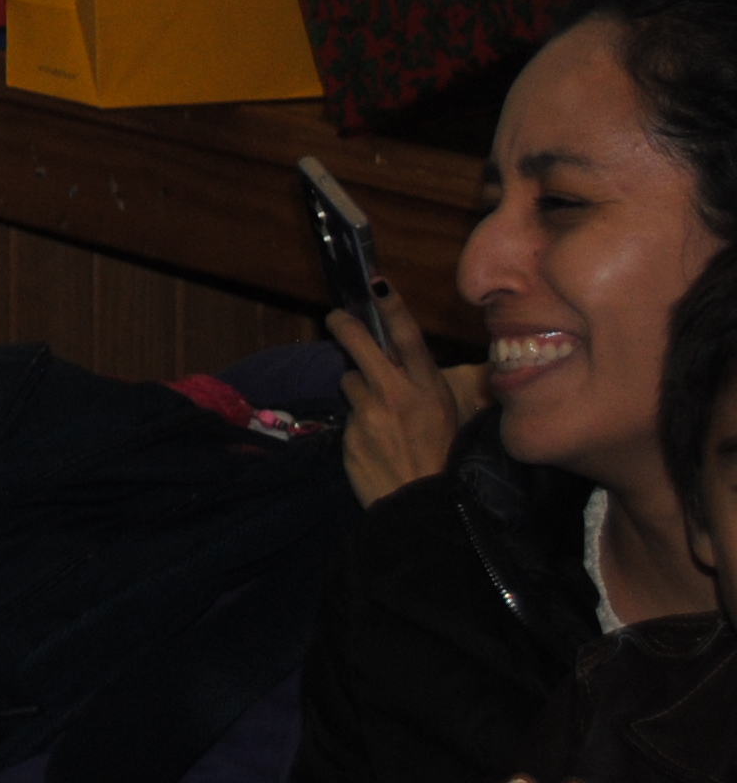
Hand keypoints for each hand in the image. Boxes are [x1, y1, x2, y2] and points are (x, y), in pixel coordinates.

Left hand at [333, 291, 479, 503]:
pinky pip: (349, 418)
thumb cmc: (449, 464)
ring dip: (359, 391)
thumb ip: (436, 388)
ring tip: (382, 418)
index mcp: (429, 389)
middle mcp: (395, 395)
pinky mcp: (348, 436)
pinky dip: (359, 424)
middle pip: (359, 343)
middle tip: (337, 317)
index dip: (390, 306)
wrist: (427, 514)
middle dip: (344, 324)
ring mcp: (368, 415)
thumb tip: (434, 363)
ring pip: (350, 382)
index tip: (374, 281)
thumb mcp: (456, 420)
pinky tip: (377, 445)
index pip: (407, 337)